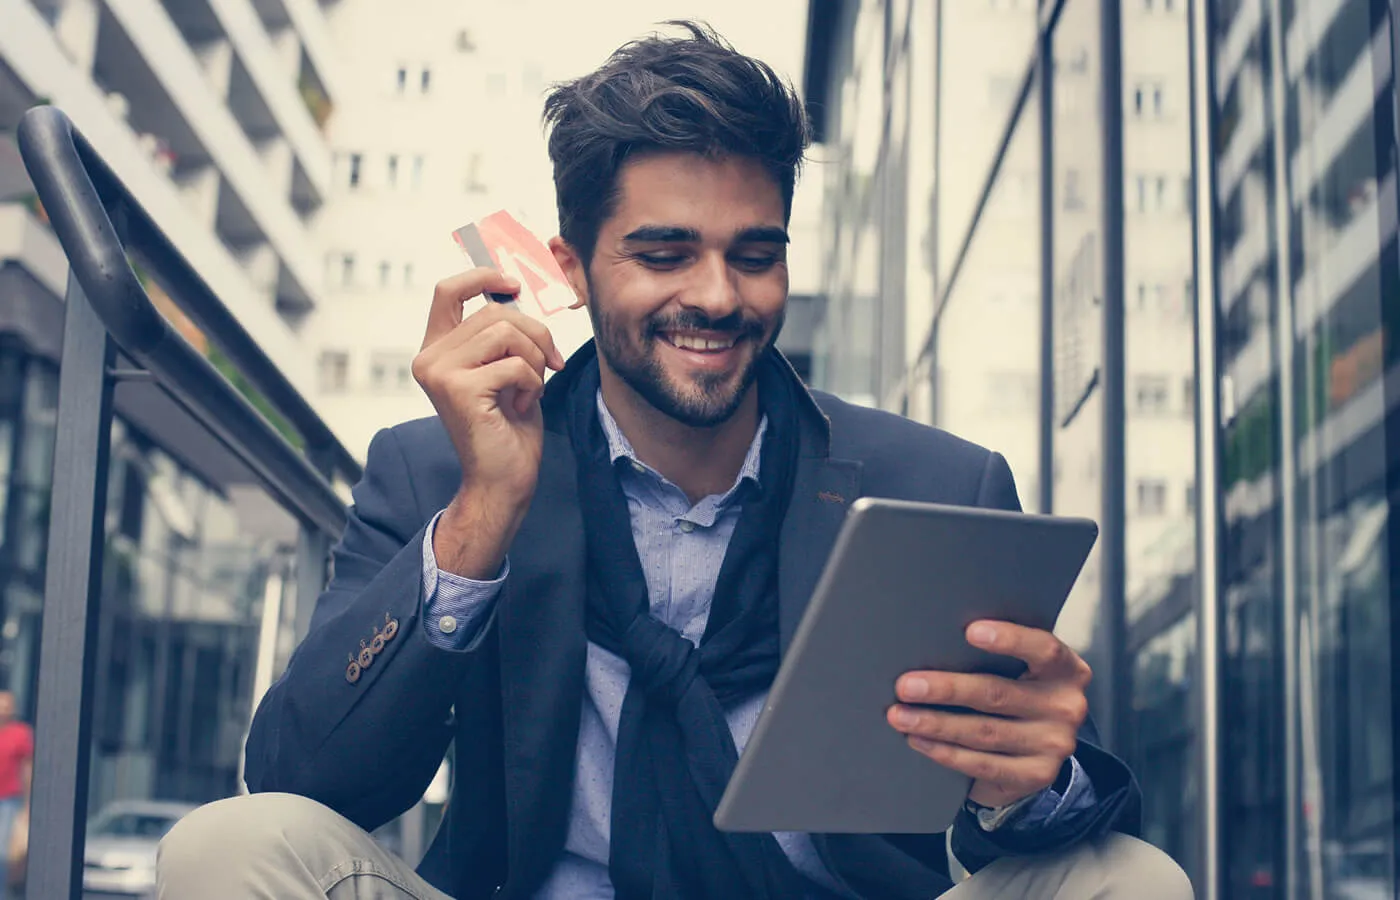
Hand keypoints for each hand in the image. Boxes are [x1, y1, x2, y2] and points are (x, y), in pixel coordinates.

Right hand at [412, 268, 565, 577]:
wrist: (504, 479)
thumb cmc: (509, 426)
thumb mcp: (505, 368)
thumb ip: (501, 333)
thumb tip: (514, 292)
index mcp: (437, 349)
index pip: (447, 291)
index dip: (482, 277)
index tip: (514, 285)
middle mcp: (429, 357)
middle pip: (494, 312)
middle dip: (535, 334)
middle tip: (550, 364)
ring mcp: (439, 372)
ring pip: (506, 333)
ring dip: (534, 359)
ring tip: (529, 388)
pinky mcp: (458, 389)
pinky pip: (515, 364)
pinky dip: (532, 383)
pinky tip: (520, 405)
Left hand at [886, 621, 1090, 808]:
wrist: (1035, 749)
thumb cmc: (1016, 691)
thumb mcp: (1021, 669)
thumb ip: (998, 655)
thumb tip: (936, 639)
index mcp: (1066, 669)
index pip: (1044, 648)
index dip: (1009, 639)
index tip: (970, 631)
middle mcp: (1067, 706)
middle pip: (998, 693)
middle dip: (946, 689)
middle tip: (906, 686)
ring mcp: (1054, 744)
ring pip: (985, 732)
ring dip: (936, 724)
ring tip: (901, 716)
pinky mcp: (1036, 775)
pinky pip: (983, 764)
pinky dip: (945, 752)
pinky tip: (919, 740)